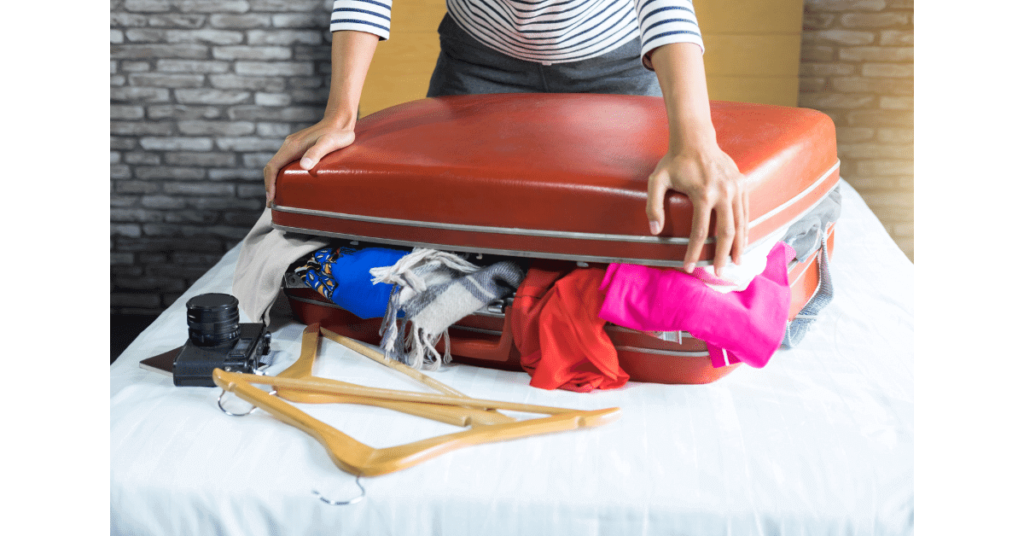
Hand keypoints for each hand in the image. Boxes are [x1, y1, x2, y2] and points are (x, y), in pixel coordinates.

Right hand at [263, 119, 355, 206]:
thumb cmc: (337, 133)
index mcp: (292, 146)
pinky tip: (288, 185)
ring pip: (277, 166)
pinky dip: (281, 176)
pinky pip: (285, 163)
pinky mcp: (298, 148)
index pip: (273, 166)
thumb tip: (304, 166)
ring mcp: (293, 146)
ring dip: (274, 181)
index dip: (269, 183)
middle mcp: (289, 145)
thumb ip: (317, 153)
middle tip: (273, 204)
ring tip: (278, 198)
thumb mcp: (329, 143)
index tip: (271, 198)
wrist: (340, 121)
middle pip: (272, 168)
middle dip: (270, 185)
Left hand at [645, 144, 748, 275]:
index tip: (689, 267)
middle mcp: (723, 192)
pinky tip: (741, 241)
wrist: (696, 139)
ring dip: (739, 245)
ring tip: (735, 262)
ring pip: (741, 223)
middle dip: (722, 255)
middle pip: (726, 232)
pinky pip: (746, 211)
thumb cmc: (674, 162)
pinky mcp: (743, 184)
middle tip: (719, 273)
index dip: (693, 252)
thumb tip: (654, 231)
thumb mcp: (656, 181)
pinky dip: (745, 228)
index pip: (699, 232)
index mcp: (703, 194)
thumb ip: (653, 206)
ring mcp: (736, 188)